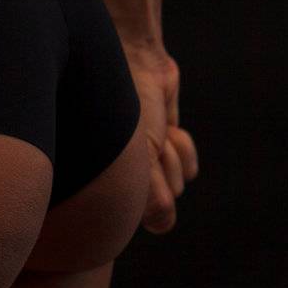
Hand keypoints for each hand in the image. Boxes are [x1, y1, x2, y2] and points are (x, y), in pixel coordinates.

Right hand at [122, 43, 198, 233]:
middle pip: (162, 204)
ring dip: (171, 155)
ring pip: (177, 186)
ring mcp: (143, 167)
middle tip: (146, 141)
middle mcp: (119, 182)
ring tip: (153, 127)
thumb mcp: (136, 159)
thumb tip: (163, 227)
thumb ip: (152, 202)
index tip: (135, 162)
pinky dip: (184, 148)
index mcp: (98, 186)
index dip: (144, 193)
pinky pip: (189, 169)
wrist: (131, 60)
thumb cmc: (121, 110)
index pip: (132, 220)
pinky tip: (167, 126)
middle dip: (161, 170)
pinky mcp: (163, 150)